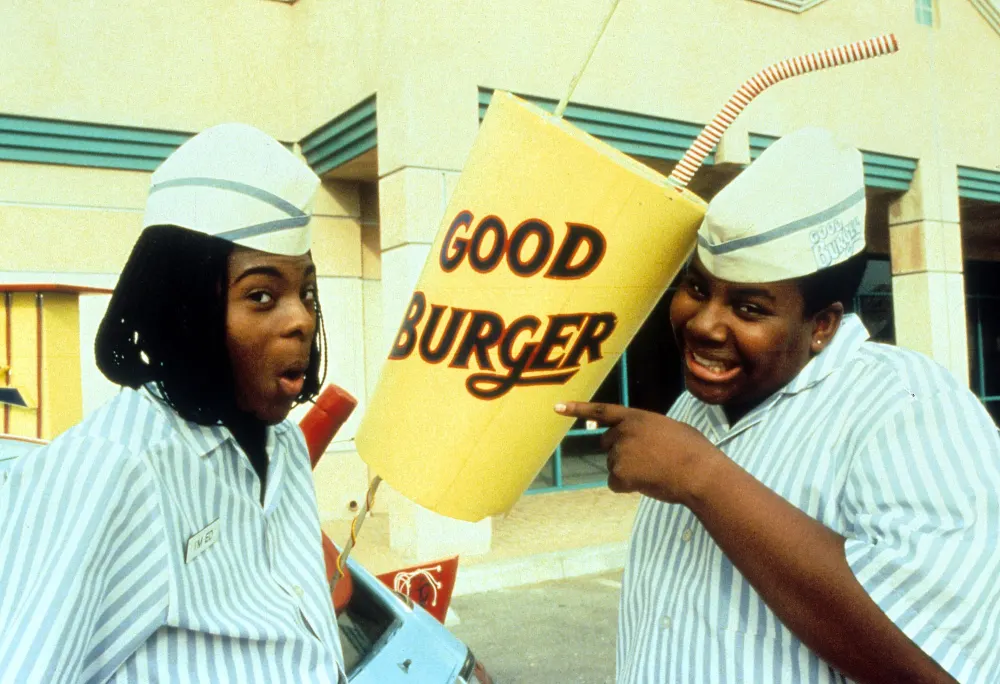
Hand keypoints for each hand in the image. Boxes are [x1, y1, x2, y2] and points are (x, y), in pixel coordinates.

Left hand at [554, 401, 722, 504]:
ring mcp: (619, 452)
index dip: (577, 409)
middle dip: (620, 454)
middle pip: (606, 445)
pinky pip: (615, 484)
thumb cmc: (694, 451)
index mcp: (636, 417)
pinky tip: (647, 483)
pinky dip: (627, 488)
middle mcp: (623, 431)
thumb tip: (644, 442)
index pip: (601, 410)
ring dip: (628, 472)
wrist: (699, 472)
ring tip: (654, 472)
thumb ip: (648, 429)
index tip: (556, 407)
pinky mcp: (619, 473)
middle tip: (647, 461)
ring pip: (613, 466)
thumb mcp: (670, 428)